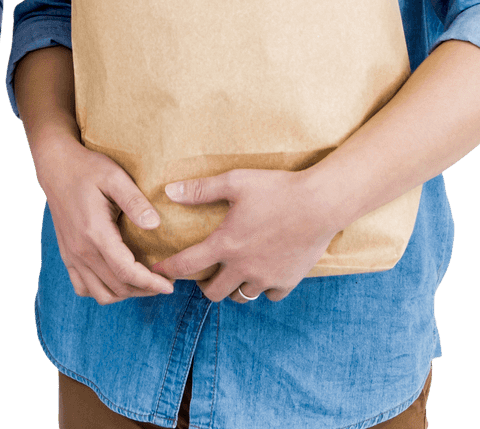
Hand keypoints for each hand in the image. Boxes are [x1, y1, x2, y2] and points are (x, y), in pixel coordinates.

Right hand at [38, 135, 175, 304]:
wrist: (56, 166)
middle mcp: (81, 250)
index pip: (126, 272)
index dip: (151, 283)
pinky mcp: (67, 254)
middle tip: (164, 281)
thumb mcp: (114, 177)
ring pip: (100, 294)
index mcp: (95, 233)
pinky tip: (117, 279)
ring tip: (143, 282)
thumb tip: (156, 225)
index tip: (170, 285)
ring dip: (125, 294)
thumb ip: (135, 201)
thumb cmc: (87, 168)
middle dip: (144, 290)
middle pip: (117, 287)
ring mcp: (71, 255)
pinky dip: (103, 291)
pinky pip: (83, 287)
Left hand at [151, 168, 340, 302]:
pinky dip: (261, 288)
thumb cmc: (276, 189)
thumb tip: (169, 191)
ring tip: (231, 273)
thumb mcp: (235, 182)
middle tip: (204, 272)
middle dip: (203, 285)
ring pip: (240, 297)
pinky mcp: (288, 281)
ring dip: (232, 287)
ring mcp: (266, 277)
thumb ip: (201, 189)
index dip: (169, 269)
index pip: (188, 264)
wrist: (320, 204)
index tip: (159, 271)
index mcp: (226, 244)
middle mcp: (243, 267)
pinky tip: (262, 272)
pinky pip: (268, 295)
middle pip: (213, 292)